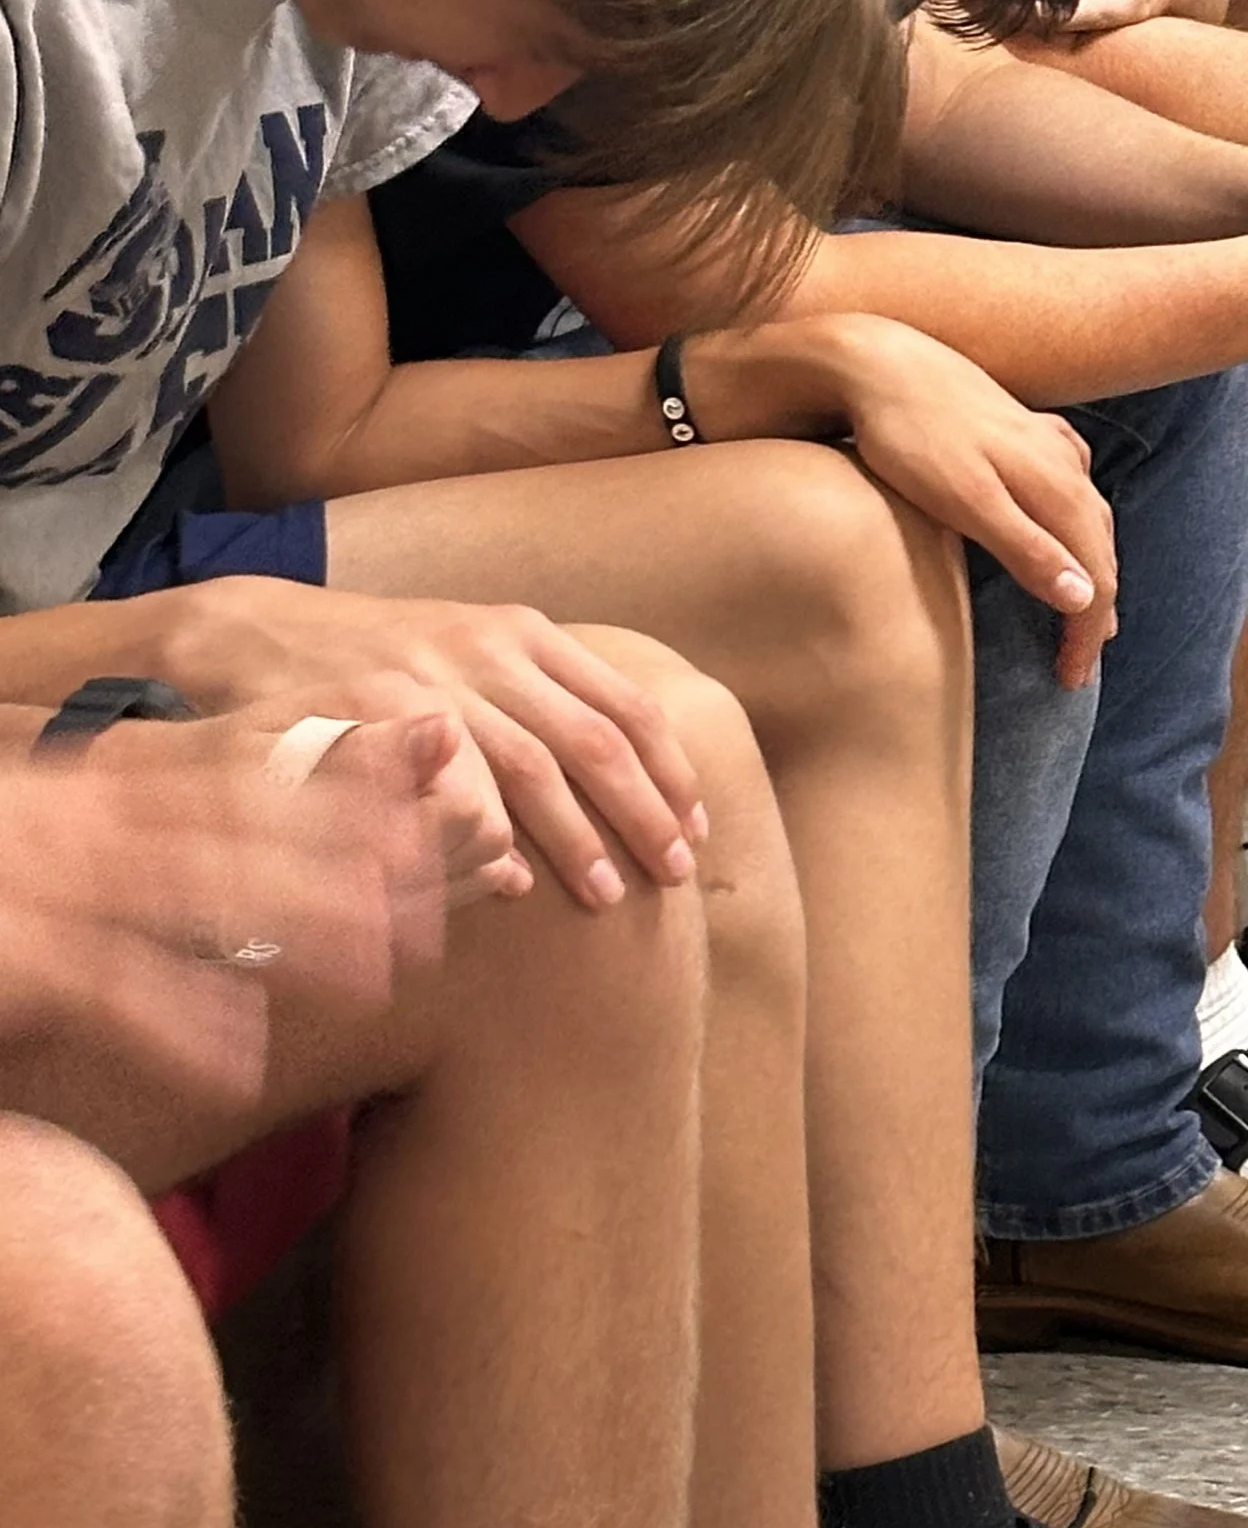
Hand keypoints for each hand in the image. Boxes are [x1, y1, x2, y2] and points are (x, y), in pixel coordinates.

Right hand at [0, 711, 452, 1102]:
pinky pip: (104, 988)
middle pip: (245, 815)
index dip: (348, 754)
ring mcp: (48, 881)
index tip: (447, 749)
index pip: (244, 756)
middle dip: (362, 832)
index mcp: (101, 779)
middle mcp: (87, 818)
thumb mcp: (70, 811)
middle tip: (473, 854)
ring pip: (191, 890)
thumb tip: (261, 780)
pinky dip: (173, 1021)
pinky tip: (244, 1054)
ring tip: (391, 960)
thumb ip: (151, 791)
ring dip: (296, 919)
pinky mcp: (15, 956)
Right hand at [146, 579, 704, 915]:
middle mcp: (491, 647)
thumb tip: (627, 766)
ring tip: (607, 896)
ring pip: (530, 769)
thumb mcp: (473, 650)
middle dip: (642, 812)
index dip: (669, 769)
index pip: (625, 703)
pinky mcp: (380, 713)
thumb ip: (541, 694)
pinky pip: (452, 784)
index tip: (697, 826)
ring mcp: (437, 678)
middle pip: (593, 740)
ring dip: (575, 840)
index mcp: (526, 632)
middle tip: (674, 874)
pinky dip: (488, 837)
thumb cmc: (386, 660)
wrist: (269, 631)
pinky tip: (512, 882)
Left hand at [807, 316, 1117, 686]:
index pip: (1097, 579)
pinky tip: (1065, 520)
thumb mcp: (966, 501)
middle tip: (1077, 665)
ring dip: (1092, 569)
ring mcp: (1047, 443)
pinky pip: (1070, 486)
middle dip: (1096, 612)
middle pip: (1101, 551)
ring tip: (1083, 609)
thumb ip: (1027, 548)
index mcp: (1058, 488)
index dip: (1088, 635)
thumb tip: (1087, 599)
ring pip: (1089, 518)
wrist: (878, 360)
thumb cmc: (912, 436)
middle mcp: (1065, 464)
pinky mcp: (1024, 429)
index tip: (1068, 681)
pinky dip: (1077, 523)